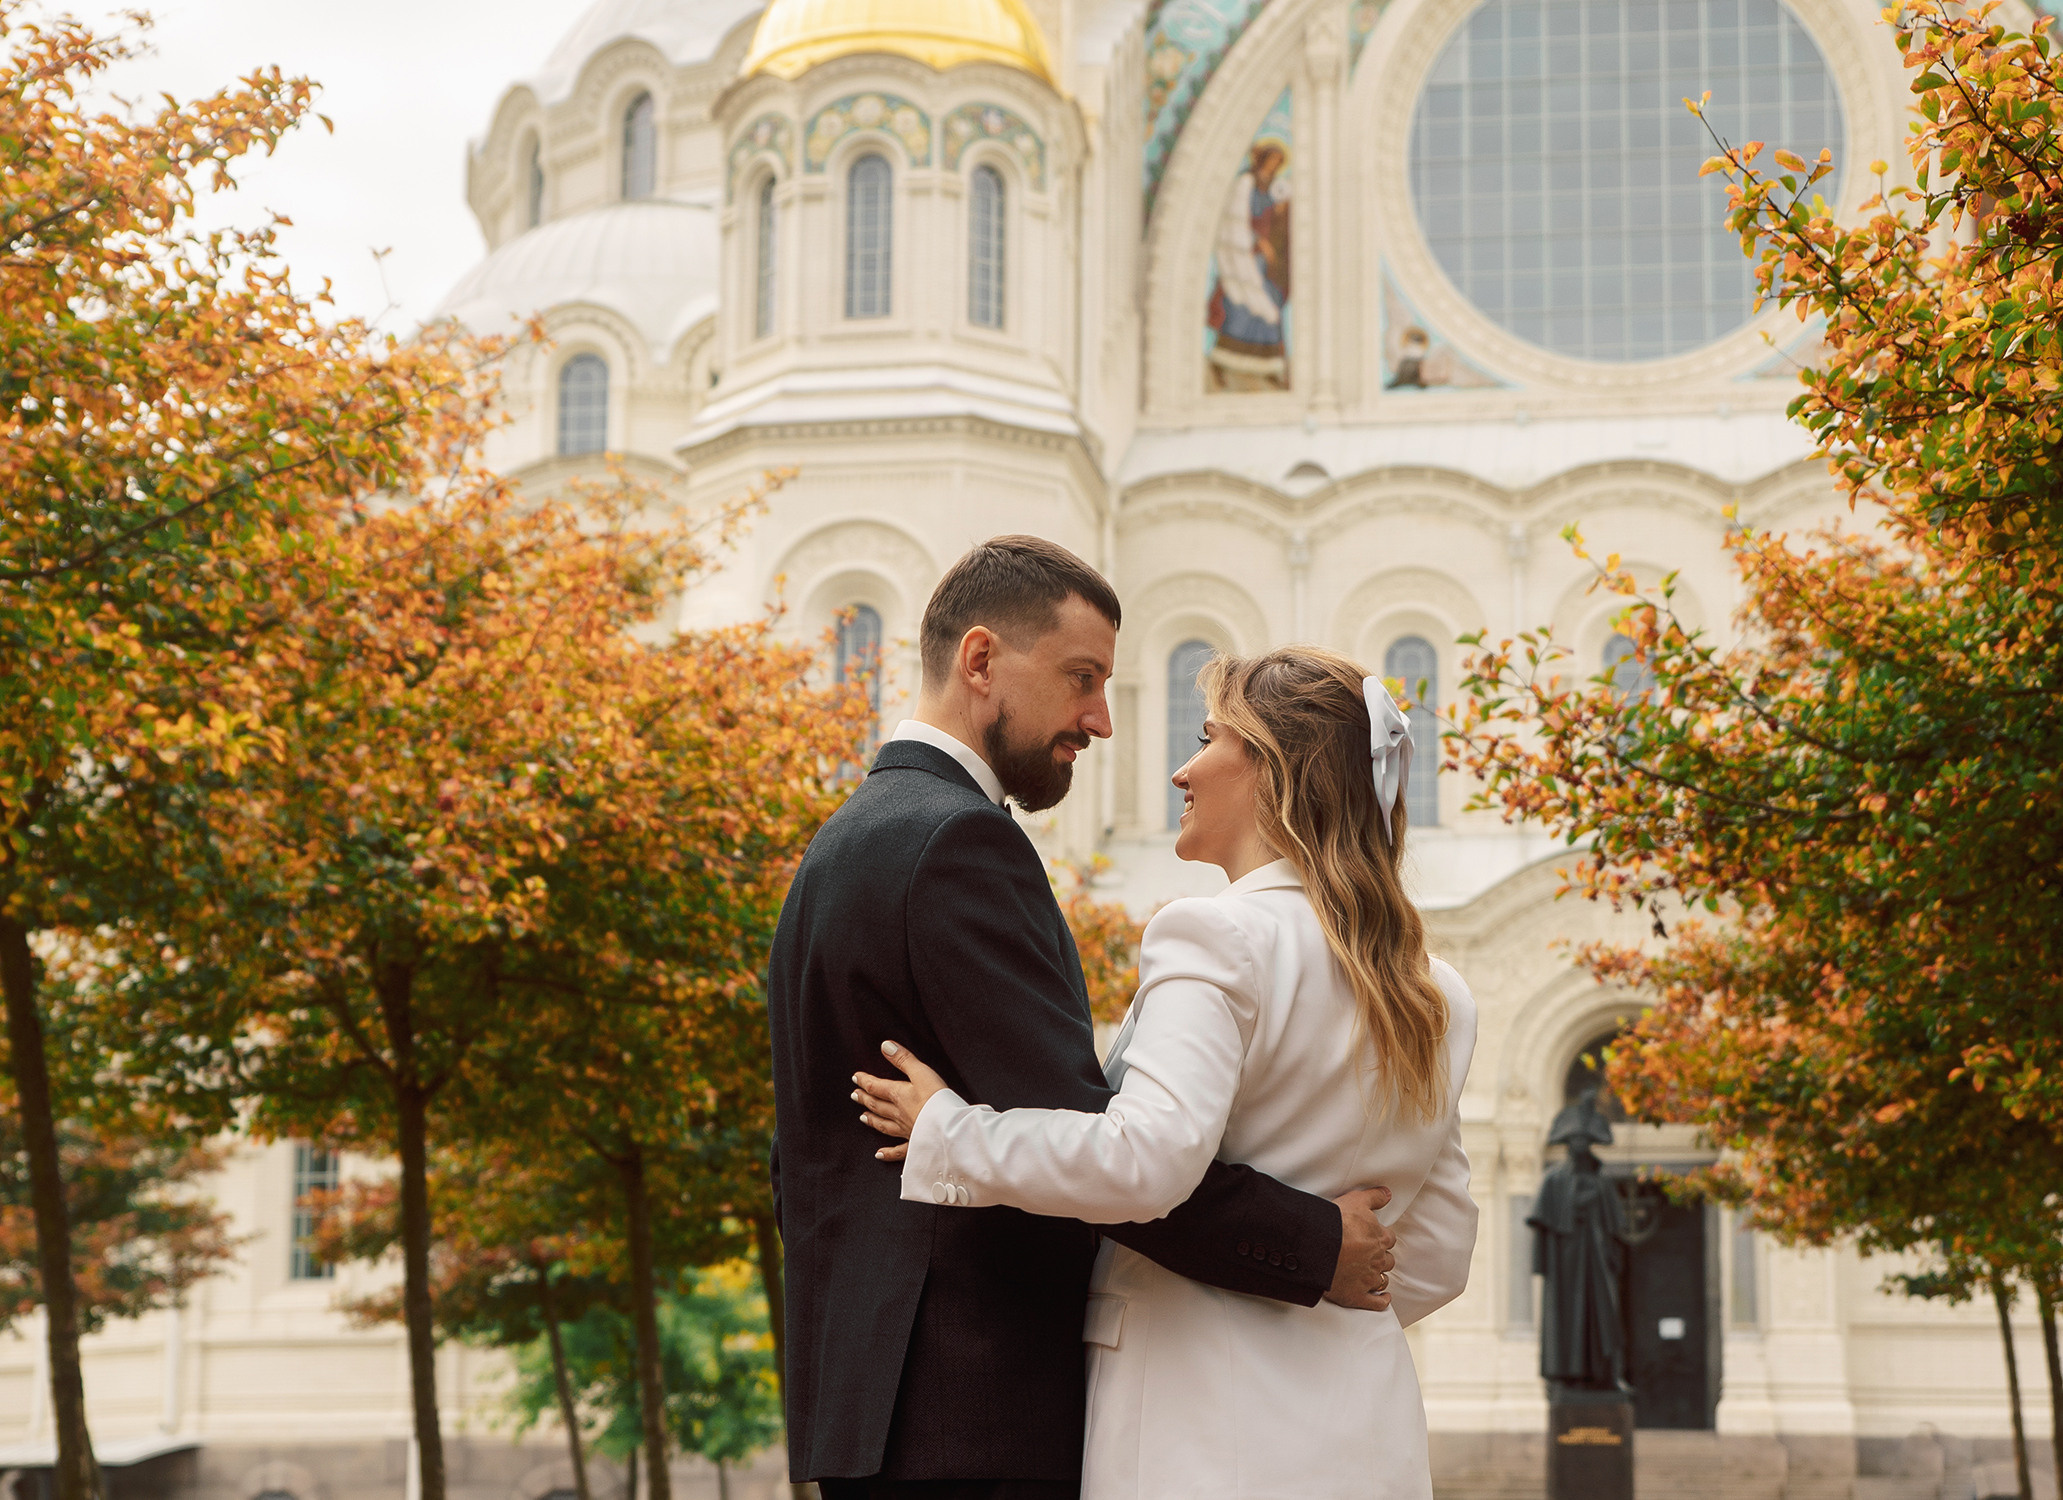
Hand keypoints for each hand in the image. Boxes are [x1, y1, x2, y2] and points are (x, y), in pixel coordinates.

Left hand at [853, 1041, 948, 1163]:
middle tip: (855, 1095)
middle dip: (865, 1099)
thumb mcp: (921, 1072)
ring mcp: (906, 1130)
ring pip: (884, 1125)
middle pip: (877, 1105)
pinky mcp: (915, 1143)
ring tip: (863, 1117)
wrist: (948, 1127)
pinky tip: (879, 1154)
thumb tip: (885, 1045)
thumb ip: (903, 1059)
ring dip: (873, 1120)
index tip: (855, 1077)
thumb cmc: (937, 1098)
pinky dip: (888, 1153)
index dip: (865, 1081)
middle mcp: (898, 1113)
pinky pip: (898, 1150)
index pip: (876, 1086)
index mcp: (899, 1095)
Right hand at [1323, 1186, 1396, 1311]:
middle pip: (1387, 1260)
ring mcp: (1368, 1279)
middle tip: (1371, 1255)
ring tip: (1373, 1274)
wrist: (1318, 1246)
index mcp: (1379, 1239)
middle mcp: (1377, 1260)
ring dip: (1380, 1277)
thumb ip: (1375, 1197)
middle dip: (1381, 1258)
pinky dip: (1382, 1301)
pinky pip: (1376, 1303)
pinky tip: (1384, 1298)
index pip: (1389, 1239)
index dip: (1381, 1238)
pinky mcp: (1357, 1295)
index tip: (1375, 1238)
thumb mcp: (1356, 1200)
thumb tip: (1388, 1194)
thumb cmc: (1335, 1222)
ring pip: (1383, 1280)